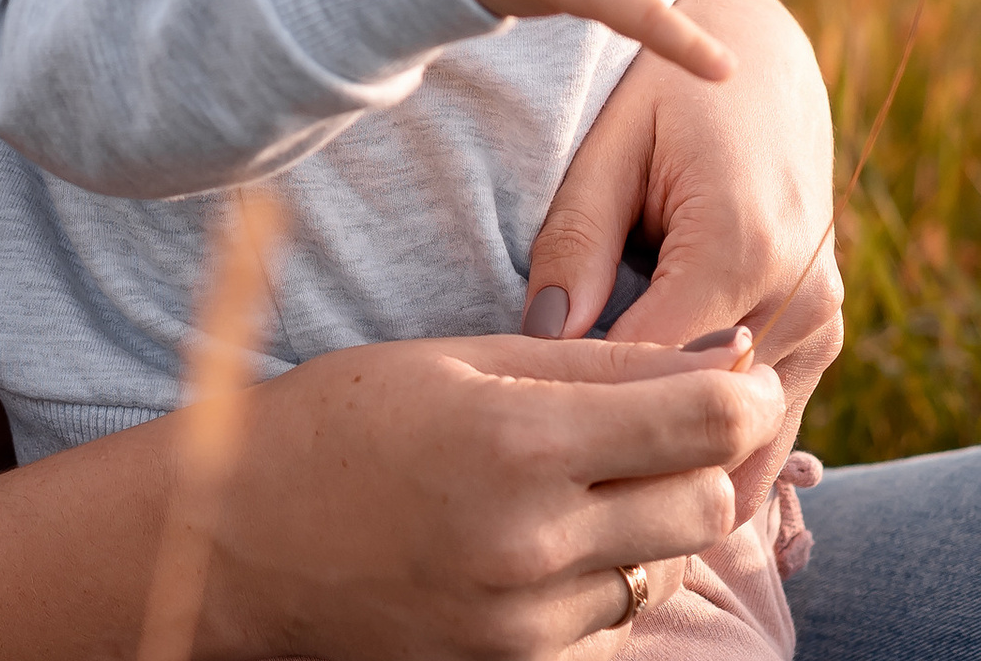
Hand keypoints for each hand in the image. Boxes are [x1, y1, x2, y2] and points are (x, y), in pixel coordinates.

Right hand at [202, 333, 786, 660]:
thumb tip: (708, 353)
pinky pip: (610, 626)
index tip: (740, 376)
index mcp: (519, 442)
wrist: (240, 540)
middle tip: (667, 422)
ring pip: (664, 570)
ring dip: (652, 523)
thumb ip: (589, 362)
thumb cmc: (340, 422)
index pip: (697, 426)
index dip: (740, 395)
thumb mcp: (455, 361)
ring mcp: (526, 626)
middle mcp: (535, 544)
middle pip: (704, 507)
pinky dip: (602, 579)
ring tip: (583, 479)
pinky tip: (545, 539)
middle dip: (704, 459)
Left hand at [521, 0, 843, 522]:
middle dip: (633, 453)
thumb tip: (539, 345)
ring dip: (681, 460)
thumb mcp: (607, 148)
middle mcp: (799, 296)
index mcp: (738, 246)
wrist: (766, 61)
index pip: (652, 372)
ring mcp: (824, 322)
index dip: (584, 409)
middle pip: (707, 419)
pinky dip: (718, 445)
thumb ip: (574, 246)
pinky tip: (652, 466)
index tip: (520, 436)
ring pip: (750, 438)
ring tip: (598, 489)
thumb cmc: (668, 95)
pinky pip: (773, 418)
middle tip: (551, 493)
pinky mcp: (826, 334)